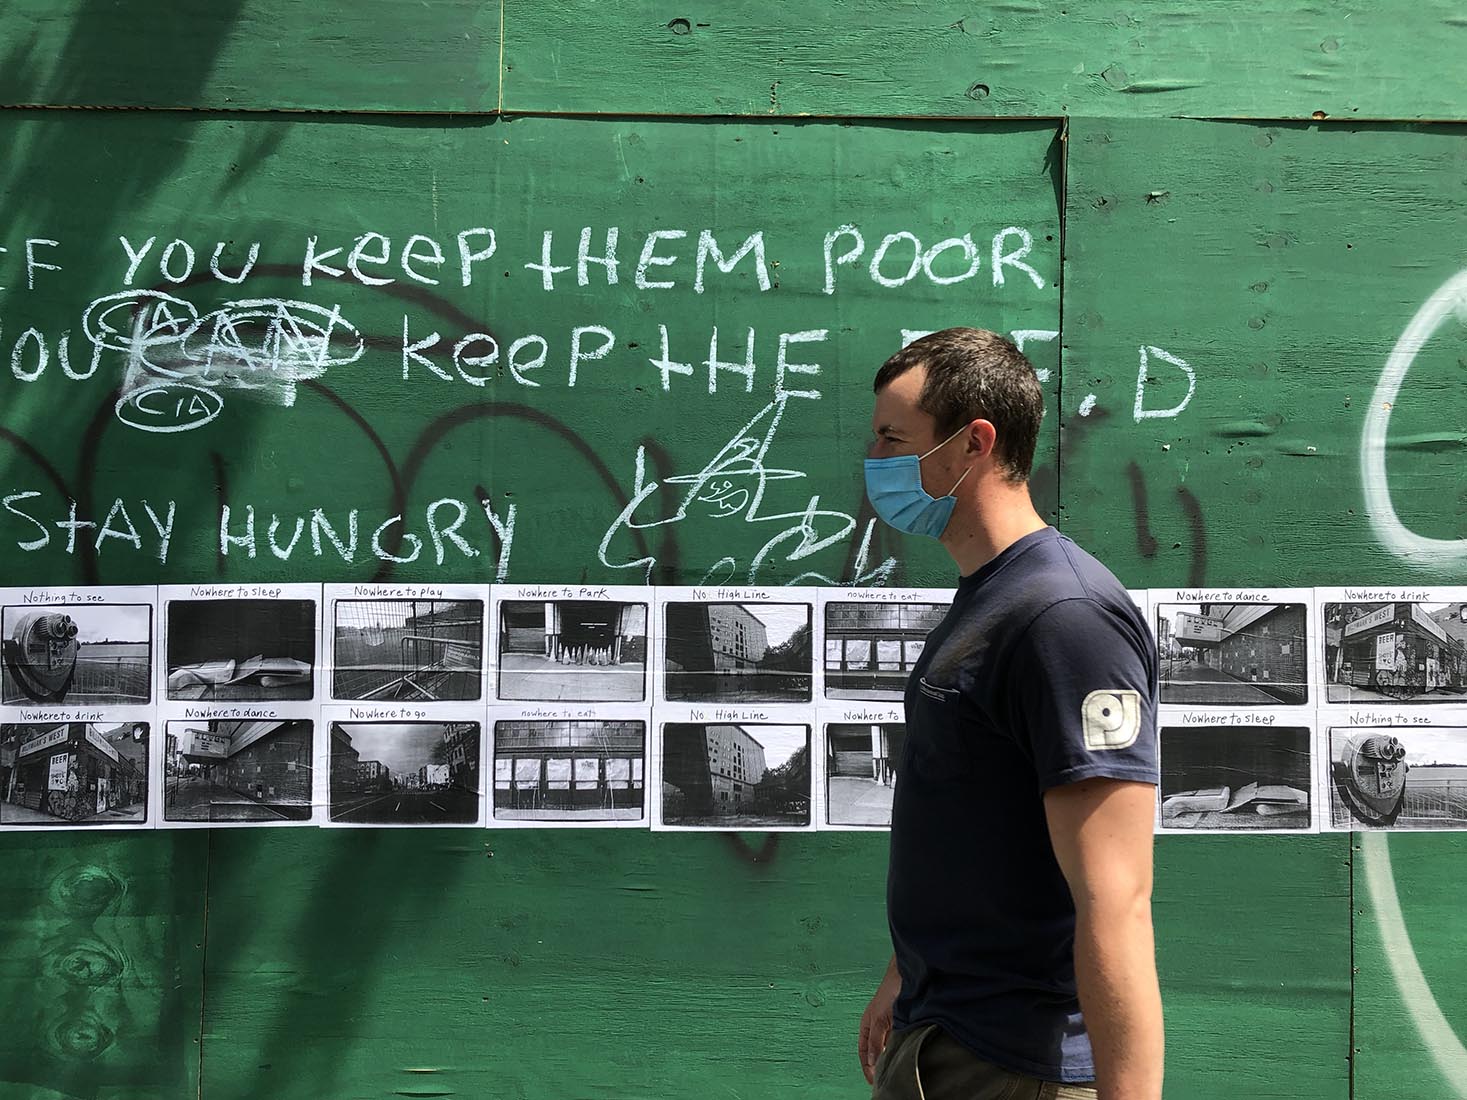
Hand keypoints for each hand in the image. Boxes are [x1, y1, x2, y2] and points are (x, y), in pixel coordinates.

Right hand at [858, 962, 900, 1083]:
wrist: (908, 975)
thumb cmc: (891, 991)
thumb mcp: (880, 1018)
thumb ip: (874, 1040)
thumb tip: (870, 1060)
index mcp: (867, 1025)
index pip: (863, 1052)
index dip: (867, 1067)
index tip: (873, 1081)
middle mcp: (877, 1027)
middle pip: (874, 1052)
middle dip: (877, 1065)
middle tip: (883, 1080)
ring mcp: (889, 1025)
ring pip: (887, 1048)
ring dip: (888, 1058)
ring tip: (893, 1070)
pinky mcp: (901, 1023)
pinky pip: (897, 1042)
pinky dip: (898, 1050)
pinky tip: (903, 1055)